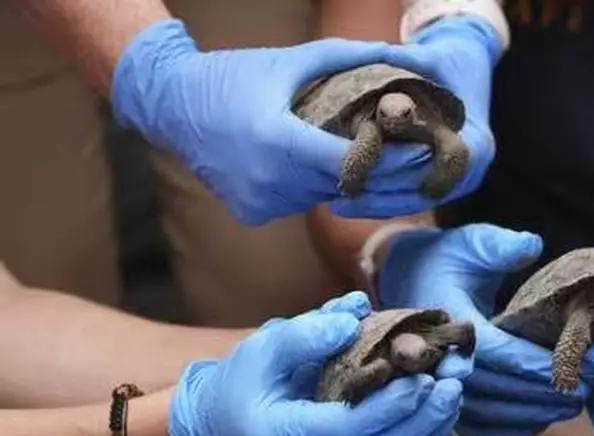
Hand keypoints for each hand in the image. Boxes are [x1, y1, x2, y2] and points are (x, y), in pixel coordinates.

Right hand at [110, 18, 500, 225]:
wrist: (172, 105)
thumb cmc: (233, 76)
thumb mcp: (290, 62)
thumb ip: (347, 59)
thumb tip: (399, 55)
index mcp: (278, 141)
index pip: (349, 163)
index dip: (385, 158)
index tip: (414, 149)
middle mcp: (270, 180)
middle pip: (342, 184)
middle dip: (373, 170)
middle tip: (401, 153)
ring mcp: (260, 203)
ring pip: (323, 197)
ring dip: (342, 180)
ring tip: (358, 154)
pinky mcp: (254, 214)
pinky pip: (299, 203)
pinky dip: (311, 186)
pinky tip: (312, 165)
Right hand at [169, 291, 463, 435]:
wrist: (222, 432)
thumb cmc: (244, 385)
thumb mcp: (262, 350)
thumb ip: (304, 333)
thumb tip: (354, 315)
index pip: (348, 427)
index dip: (391, 405)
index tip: (425, 378)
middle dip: (424, 417)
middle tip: (454, 382)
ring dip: (430, 429)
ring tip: (455, 391)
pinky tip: (442, 412)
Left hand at [329, 15, 501, 218]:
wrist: (467, 66)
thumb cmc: (449, 63)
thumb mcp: (434, 59)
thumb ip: (411, 61)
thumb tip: (382, 54)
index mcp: (475, 142)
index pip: (439, 171)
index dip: (401, 177)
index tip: (366, 179)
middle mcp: (473, 169)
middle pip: (423, 195)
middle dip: (381, 199)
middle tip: (339, 201)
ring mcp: (460, 180)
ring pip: (415, 202)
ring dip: (378, 205)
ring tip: (337, 205)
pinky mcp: (445, 184)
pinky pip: (413, 198)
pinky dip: (383, 200)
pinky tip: (350, 200)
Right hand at [376, 224, 588, 435]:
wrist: (413, 283)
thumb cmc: (450, 260)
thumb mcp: (472, 243)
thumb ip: (499, 245)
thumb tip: (531, 245)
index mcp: (447, 319)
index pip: (493, 351)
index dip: (532, 362)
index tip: (571, 365)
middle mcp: (439, 359)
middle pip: (494, 389)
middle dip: (541, 393)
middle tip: (585, 392)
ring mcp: (441, 386)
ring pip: (488, 416)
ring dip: (532, 415)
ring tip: (573, 405)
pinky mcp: (449, 404)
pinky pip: (481, 430)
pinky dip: (512, 430)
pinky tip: (543, 418)